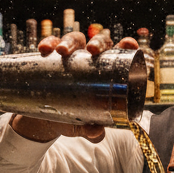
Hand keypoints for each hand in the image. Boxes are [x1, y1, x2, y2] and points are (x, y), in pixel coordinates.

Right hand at [11, 32, 140, 142]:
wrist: (47, 119)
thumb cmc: (74, 118)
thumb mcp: (83, 125)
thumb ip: (91, 130)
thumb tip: (96, 133)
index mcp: (108, 70)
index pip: (121, 53)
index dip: (127, 44)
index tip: (128, 44)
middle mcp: (91, 58)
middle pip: (99, 41)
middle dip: (97, 42)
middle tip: (92, 50)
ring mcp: (72, 55)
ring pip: (75, 39)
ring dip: (69, 41)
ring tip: (62, 51)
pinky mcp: (52, 56)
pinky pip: (51, 43)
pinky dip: (48, 43)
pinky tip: (45, 49)